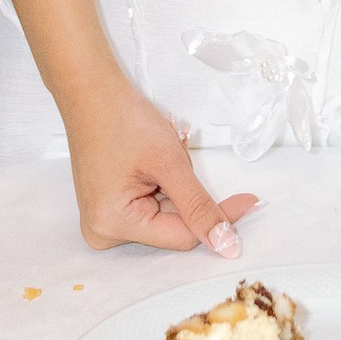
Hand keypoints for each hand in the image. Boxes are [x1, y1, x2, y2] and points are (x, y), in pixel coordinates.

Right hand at [65, 74, 257, 255]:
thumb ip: (199, 206)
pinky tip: (152, 161)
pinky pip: (149, 206)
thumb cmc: (124, 120)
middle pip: (171, 228)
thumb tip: (228, 247)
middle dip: (187, 194)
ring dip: (173, 187)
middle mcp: (104, 232)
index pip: (182, 237)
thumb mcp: (169, 162)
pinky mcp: (108, 207)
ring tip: (158, 153)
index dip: (216, 217)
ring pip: (163, 216)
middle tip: (182, 154)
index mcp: (113, 226)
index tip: (249, 199)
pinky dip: (162, 185)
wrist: (91, 92)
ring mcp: (104, 220)